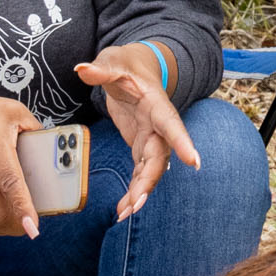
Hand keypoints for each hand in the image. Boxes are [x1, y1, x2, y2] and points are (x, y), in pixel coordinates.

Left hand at [76, 43, 197, 221]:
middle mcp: (158, 125)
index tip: (194, 162)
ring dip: (140, 191)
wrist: (137, 69)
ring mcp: (151, 137)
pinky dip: (134, 190)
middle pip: (159, 156)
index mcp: (156, 103)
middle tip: (136, 204)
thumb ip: (101, 69)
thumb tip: (82, 69)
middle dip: (149, 181)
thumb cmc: (127, 64)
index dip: (182, 142)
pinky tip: (123, 208)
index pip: (171, 123)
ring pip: (151, 169)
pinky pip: (140, 171)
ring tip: (125, 213)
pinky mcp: (141, 145)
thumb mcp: (113, 61)